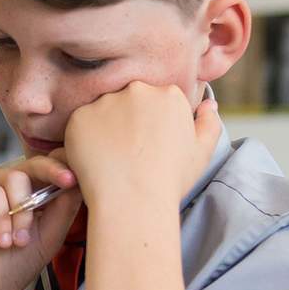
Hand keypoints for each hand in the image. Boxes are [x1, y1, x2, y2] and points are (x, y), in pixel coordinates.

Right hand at [0, 153, 84, 289]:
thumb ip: (63, 210)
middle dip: (53, 172)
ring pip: (14, 178)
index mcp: (32, 195)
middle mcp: (10, 187)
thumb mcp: (48, 239)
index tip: (80, 176)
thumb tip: (78, 182)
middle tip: (67, 181)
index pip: (52, 170)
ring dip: (22, 213)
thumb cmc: (9, 268)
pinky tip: (2, 240)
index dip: (66, 167)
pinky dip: (0, 217)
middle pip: (35, 164)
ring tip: (18, 242)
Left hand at [63, 82, 221, 212]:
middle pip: (130, 100)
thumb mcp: (202, 151)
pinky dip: (85, 138)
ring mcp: (106, 102)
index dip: (152, 124)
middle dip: (129, 120)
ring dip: (105, 127)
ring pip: (103, 110)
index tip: (149, 144)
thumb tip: (207, 104)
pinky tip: (95, 158)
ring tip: (112, 157)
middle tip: (128, 151)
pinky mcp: (80, 117)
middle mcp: (137, 91)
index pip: (157, 100)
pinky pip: (81, 123)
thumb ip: (209, 122)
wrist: (132, 199)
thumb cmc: (170, 179)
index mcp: (169, 95)